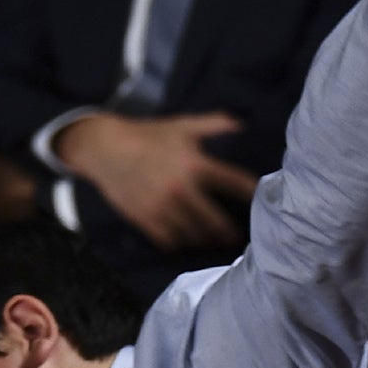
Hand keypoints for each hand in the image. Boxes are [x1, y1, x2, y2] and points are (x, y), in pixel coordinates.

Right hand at [54, 111, 256, 253]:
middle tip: (238, 237)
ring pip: (194, 236)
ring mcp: (163, 207)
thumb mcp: (182, 126)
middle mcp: (181, 189)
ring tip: (214, 241)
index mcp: (195, 164)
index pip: (235, 183)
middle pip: (217, 223)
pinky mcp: (145, 219)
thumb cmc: (148, 135)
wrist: (105, 148)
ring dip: (206, 241)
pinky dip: (181, 244)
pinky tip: (187, 242)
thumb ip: (214, 124)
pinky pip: (170, 241)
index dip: (253, 194)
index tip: (263, 203)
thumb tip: (242, 124)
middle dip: (230, 233)